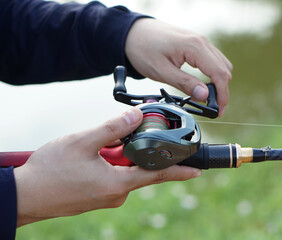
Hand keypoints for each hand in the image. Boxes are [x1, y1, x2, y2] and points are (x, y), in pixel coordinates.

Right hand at [14, 107, 201, 226]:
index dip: (179, 171)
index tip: (197, 171)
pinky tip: (93, 157)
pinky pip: (114, 177)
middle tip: (120, 139)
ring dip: (119, 157)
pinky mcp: (98, 196)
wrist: (26, 194)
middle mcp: (116, 194)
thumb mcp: (82, 142)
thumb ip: (111, 129)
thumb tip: (135, 117)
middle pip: (140, 169)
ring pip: (125, 171)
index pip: (157, 175)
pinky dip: (111, 164)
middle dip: (137, 153)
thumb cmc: (50, 171)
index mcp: (117, 184)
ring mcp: (107, 197)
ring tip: (95, 149)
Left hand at [125, 18, 231, 115]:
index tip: (218, 111)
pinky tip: (203, 85)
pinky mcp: (196, 44)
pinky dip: (213, 74)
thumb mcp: (161, 71)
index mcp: (194, 46)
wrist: (132, 33)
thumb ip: (184, 83)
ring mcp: (200, 41)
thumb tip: (205, 95)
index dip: (222, 95)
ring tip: (207, 99)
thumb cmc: (143, 49)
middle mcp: (201, 41)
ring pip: (221, 64)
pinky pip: (213, 60)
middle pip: (224, 69)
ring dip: (218, 83)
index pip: (219, 73)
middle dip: (221, 91)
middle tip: (212, 109)